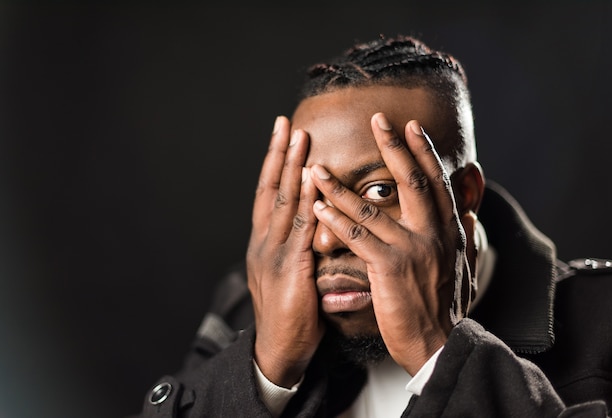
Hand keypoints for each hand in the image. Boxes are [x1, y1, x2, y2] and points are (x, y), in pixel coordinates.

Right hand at [246, 116, 323, 386]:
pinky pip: (299, 228)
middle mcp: (263, 242)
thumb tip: (318, 230)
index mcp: (264, 243)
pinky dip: (305, 200)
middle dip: (278, 156)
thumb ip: (300, 250)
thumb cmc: (291, 315)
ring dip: (291, 168)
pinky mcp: (289, 268)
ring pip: (282, 202)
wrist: (279, 350)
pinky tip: (311, 179)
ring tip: (299, 138)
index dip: (273, 165)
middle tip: (285, 125)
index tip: (280, 138)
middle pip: (270, 191)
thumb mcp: (292, 276)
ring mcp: (273, 254)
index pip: (267, 196)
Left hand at [310, 113, 472, 374]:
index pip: (438, 183)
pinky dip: (335, 220)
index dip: (424, 152)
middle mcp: (434, 234)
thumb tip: (471, 217)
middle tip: (378, 119)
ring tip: (316, 168)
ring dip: (339, 187)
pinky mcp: (390, 268)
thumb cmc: (447, 310)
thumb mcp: (464, 270)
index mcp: (450, 232)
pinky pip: (358, 238)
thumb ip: (466, 241)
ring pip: (372, 209)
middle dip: (394, 147)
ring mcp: (413, 249)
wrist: (441, 345)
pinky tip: (316, 207)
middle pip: (413, 181)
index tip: (412, 126)